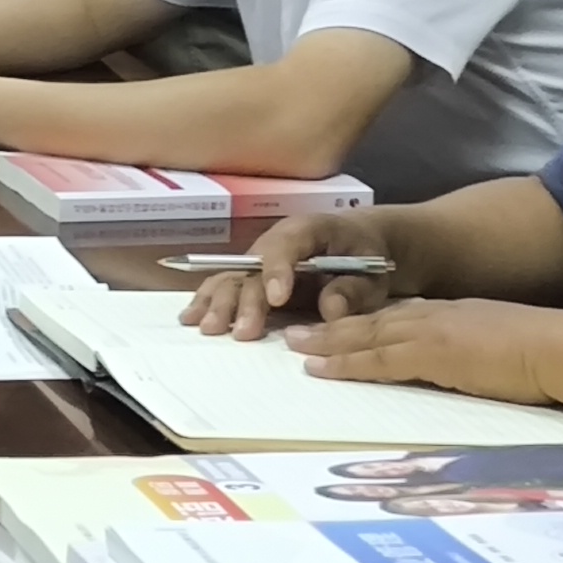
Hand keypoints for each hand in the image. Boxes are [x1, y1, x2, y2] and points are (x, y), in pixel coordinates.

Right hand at [184, 212, 401, 339]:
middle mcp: (275, 243)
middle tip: (244, 332)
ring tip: (211, 329)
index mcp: (309, 230)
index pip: (288, 244)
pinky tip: (191, 318)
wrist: (360, 245)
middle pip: (253, 268)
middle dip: (246, 301)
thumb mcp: (372, 273)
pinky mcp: (252, 279)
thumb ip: (353, 289)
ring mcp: (260, 261)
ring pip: (234, 278)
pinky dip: (208, 302)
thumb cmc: (366, 256)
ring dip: (220, 304)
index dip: (278, 270)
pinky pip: (226, 287)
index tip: (277, 299)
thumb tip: (330, 308)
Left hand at [285, 297, 562, 405]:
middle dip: (333, 327)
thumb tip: (467, 372)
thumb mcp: (502, 351)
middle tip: (296, 334)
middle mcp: (436, 317)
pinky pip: (378, 359)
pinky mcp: (432, 353)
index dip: (365, 323)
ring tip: (293, 347)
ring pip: (366, 336)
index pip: (399, 318)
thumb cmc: (547, 357)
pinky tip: (319, 369)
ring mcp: (432, 333)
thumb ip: (476, 357)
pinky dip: (345, 363)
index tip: (339, 328)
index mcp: (454, 316)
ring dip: (327, 342)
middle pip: (373, 321)